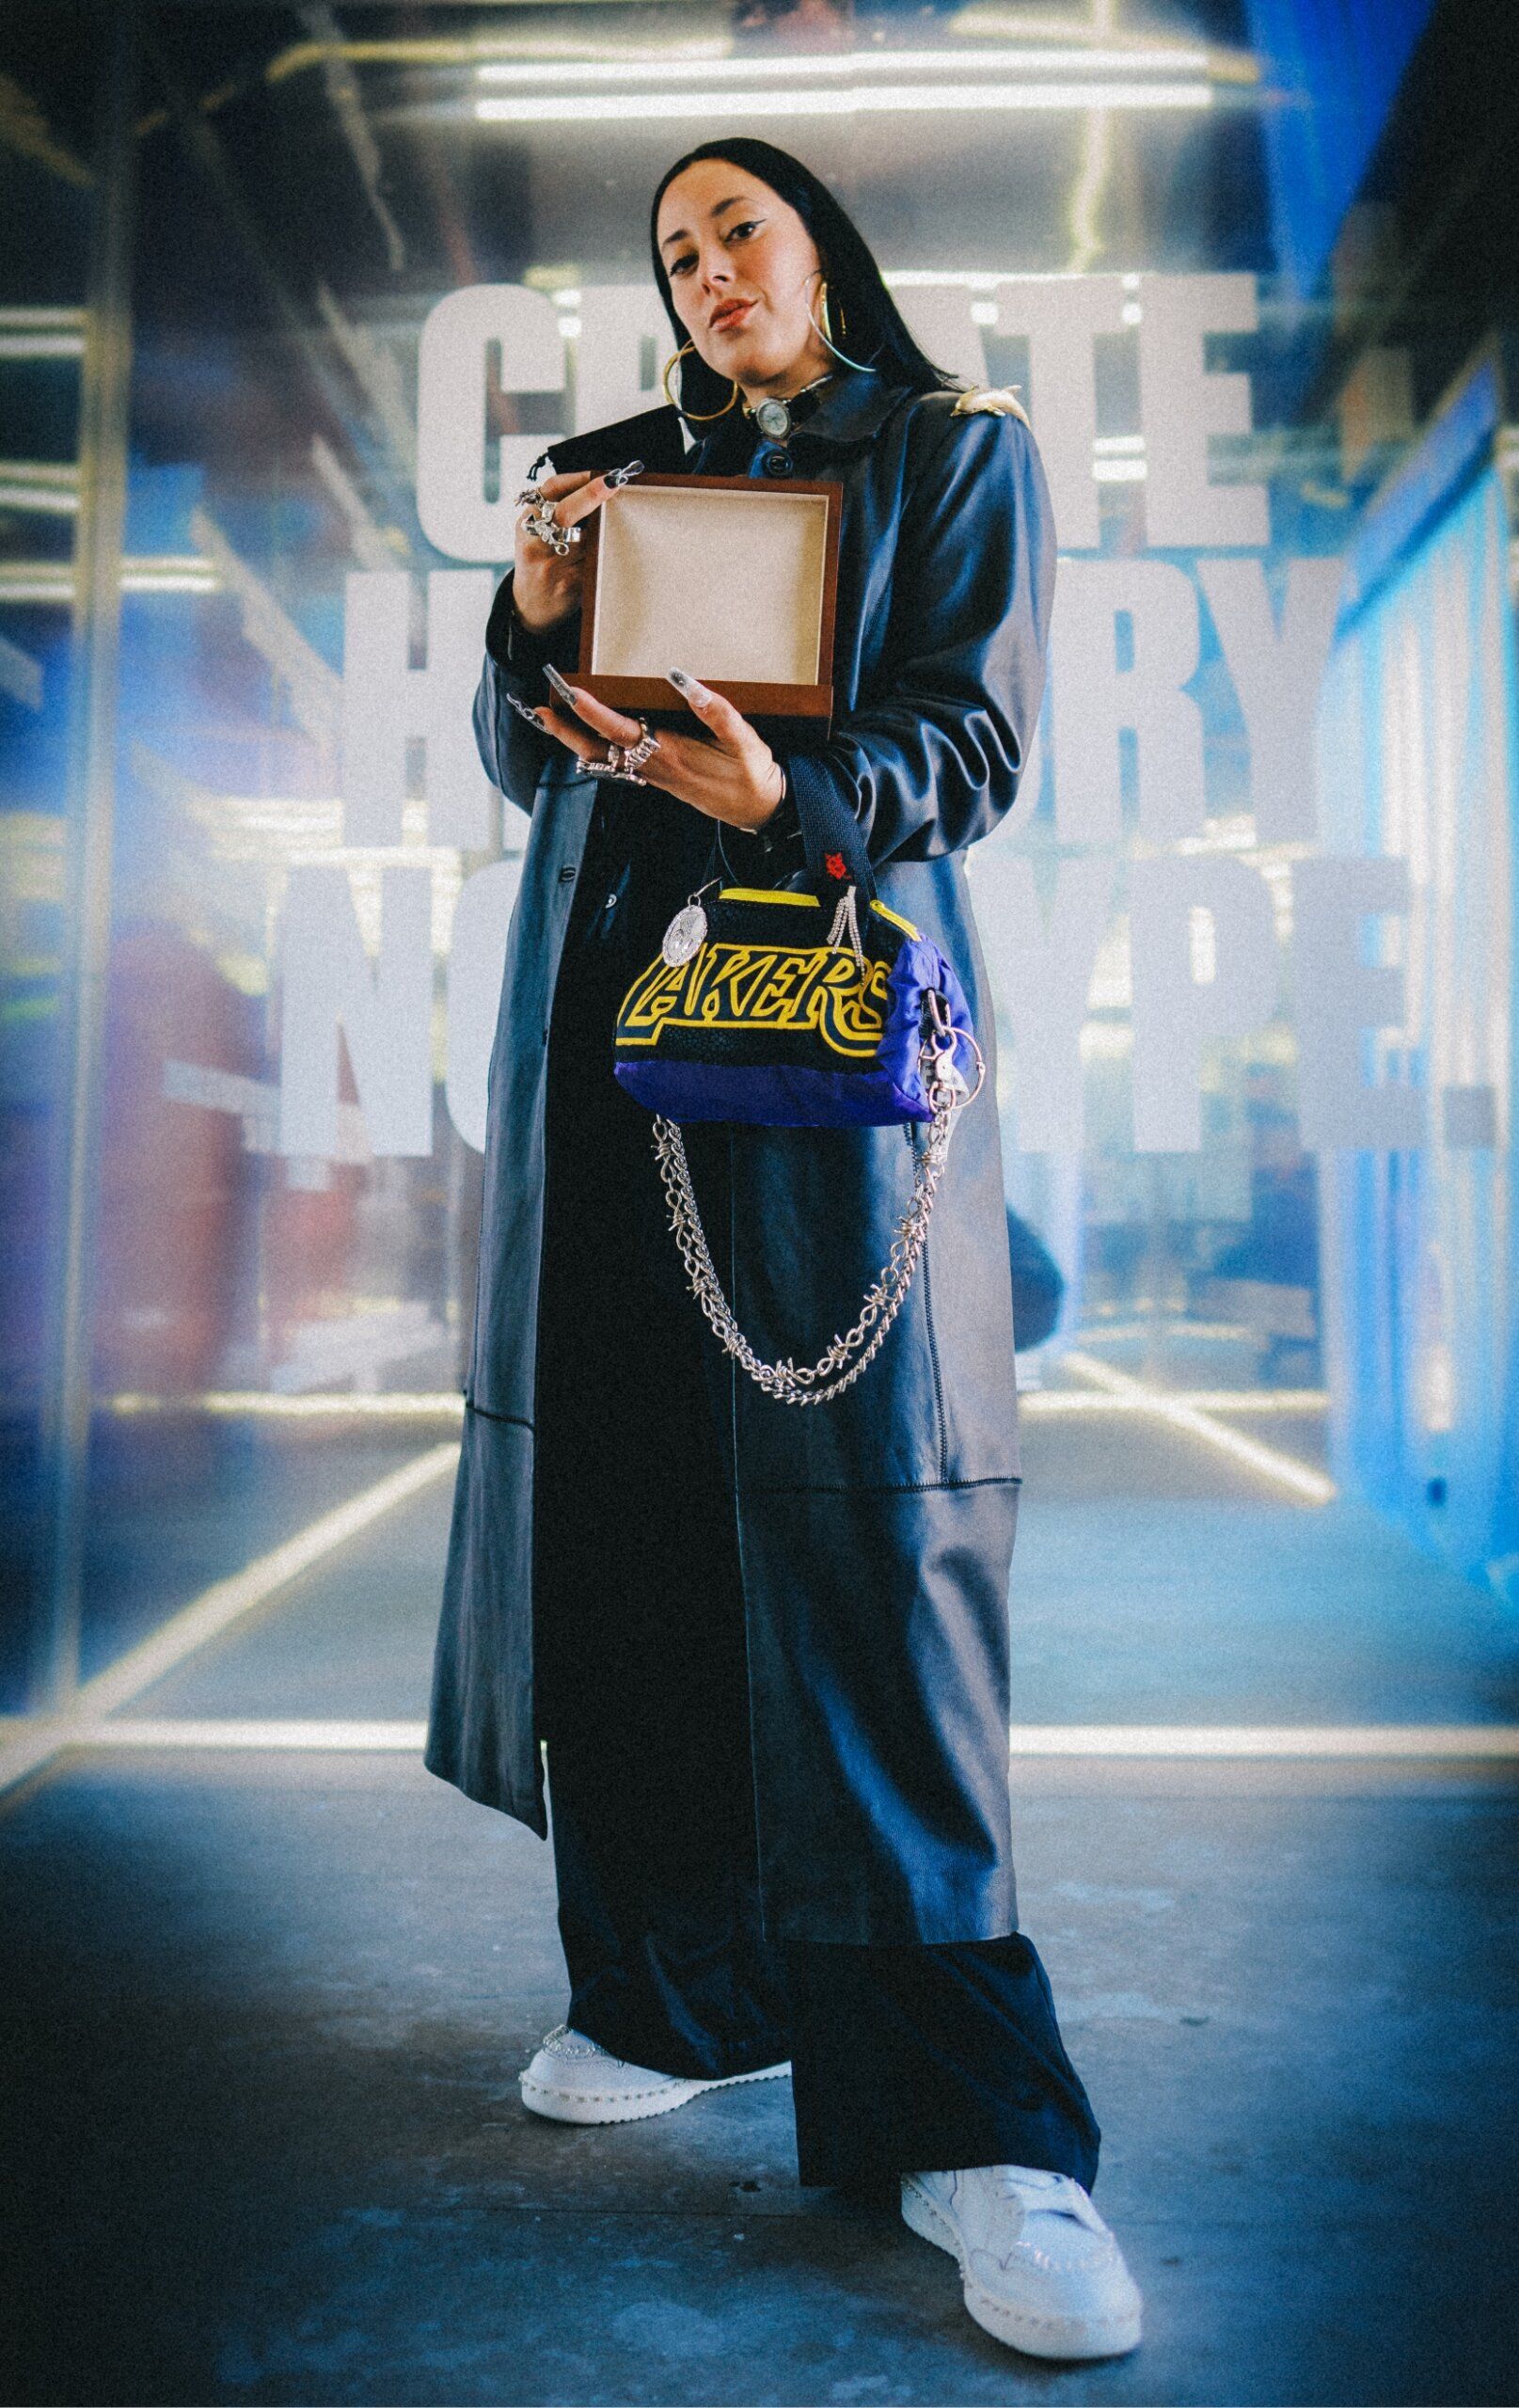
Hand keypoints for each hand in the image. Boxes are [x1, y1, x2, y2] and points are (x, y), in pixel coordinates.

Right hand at [512, 462, 641, 634]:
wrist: (529, 606)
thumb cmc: (541, 559)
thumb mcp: (537, 531)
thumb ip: (558, 510)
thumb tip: (603, 488)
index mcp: (527, 522)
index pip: (551, 490)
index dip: (577, 479)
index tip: (603, 474)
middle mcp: (534, 542)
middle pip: (565, 513)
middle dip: (590, 496)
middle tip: (613, 483)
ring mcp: (549, 566)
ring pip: (587, 540)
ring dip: (606, 530)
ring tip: (620, 523)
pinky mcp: (568, 585)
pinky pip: (595, 563)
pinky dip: (606, 554)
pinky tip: (613, 552)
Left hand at [529, 666, 785, 832]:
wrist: (760, 812)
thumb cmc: (753, 774)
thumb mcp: (745, 741)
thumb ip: (716, 710)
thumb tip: (684, 679)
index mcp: (671, 754)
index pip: (621, 731)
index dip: (593, 712)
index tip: (571, 692)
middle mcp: (654, 767)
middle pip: (598, 749)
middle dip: (566, 729)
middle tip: (539, 709)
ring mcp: (653, 775)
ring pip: (603, 759)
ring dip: (574, 739)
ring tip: (551, 718)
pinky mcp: (657, 778)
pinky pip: (616, 765)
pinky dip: (593, 750)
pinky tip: (584, 739)